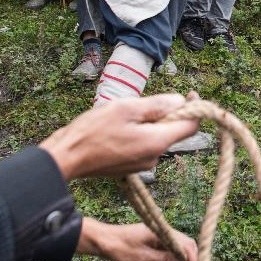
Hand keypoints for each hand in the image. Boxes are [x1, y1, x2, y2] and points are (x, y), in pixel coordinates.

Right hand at [39, 94, 199, 180]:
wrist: (64, 159)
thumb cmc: (92, 132)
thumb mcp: (126, 109)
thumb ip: (157, 105)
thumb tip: (180, 101)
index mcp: (157, 142)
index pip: (191, 127)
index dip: (196, 108)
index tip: (191, 94)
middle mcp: (155, 157)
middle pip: (174, 131)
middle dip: (168, 114)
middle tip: (146, 102)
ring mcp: (142, 164)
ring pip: (158, 137)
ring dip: (151, 123)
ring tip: (126, 115)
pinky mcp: (131, 166)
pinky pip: (145, 145)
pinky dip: (140, 133)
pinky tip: (119, 128)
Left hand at [77, 218, 196, 260]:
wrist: (102, 239)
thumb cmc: (120, 248)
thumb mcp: (142, 258)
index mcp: (162, 232)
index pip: (185, 245)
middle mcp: (164, 231)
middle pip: (186, 244)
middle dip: (191, 260)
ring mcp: (160, 234)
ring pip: (179, 246)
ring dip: (183, 259)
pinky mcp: (155, 238)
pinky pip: (170, 247)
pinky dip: (174, 257)